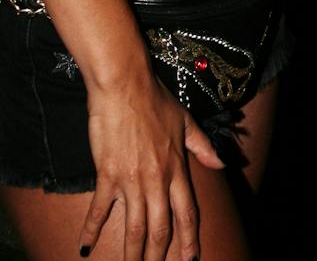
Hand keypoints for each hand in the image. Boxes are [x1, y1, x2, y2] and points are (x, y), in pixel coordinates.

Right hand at [79, 69, 221, 260]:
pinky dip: (90, 231)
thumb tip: (220, 162)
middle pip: (161, 229)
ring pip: (134, 228)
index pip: (187, 213)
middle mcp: (157, 180)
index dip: (189, 240)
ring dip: (132, 254)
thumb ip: (202, 146)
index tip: (191, 260)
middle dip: (159, 257)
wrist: (125, 85)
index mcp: (177, 168)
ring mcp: (132, 180)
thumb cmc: (155, 99)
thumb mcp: (185, 121)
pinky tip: (84, 249)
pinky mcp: (108, 175)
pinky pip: (99, 211)